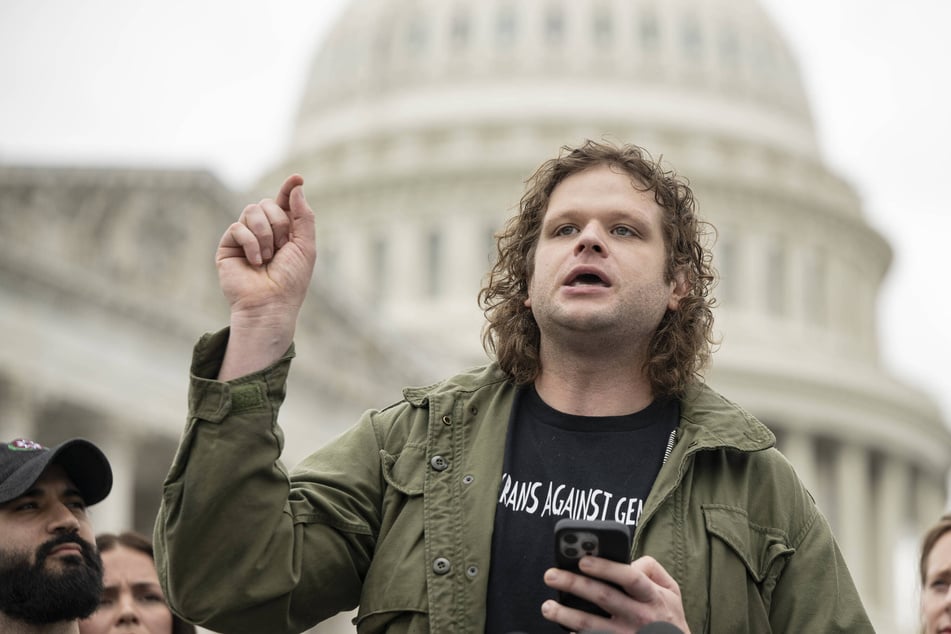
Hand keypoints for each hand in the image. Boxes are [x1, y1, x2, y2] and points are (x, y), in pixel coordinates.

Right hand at [215, 174, 315, 379]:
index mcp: (284, 231)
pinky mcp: (228, 245)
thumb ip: (303, 215)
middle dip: (279, 223)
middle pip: (267, 203)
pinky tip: (256, 261)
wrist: (271, 304)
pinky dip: (251, 243)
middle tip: (283, 247)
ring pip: (251, 210)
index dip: (289, 188)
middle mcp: (263, 231)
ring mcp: (244, 237)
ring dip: (265, 233)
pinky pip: (238, 227)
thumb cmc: (291, 280)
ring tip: (269, 257)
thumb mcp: (306, 246)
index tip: (297, 177)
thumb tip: (296, 186)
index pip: (284, 202)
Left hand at [541, 555, 689, 633]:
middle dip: (574, 584)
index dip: (606, 568)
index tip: (583, 560)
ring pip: (592, 625)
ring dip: (565, 615)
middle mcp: (640, 617)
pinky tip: (564, 628)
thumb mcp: (671, 590)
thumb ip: (651, 569)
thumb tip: (626, 560)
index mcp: (652, 597)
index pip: (630, 577)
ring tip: (547, 606)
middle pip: (603, 597)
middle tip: (551, 575)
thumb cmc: (668, 617)